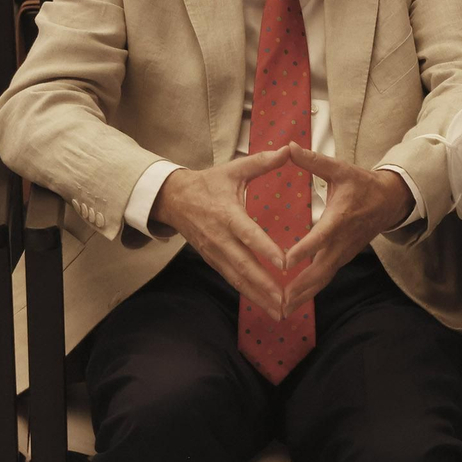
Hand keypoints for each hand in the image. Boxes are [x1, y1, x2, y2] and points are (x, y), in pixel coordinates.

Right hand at [151, 147, 293, 319]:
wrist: (172, 199)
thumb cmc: (208, 183)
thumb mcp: (233, 169)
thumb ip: (261, 162)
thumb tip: (289, 150)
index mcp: (227, 214)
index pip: (249, 235)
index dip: (266, 250)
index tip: (285, 263)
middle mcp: (220, 238)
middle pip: (244, 266)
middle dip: (265, 286)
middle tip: (285, 301)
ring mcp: (214, 252)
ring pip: (237, 278)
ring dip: (258, 296)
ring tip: (279, 311)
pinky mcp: (212, 259)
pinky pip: (231, 279)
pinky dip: (247, 292)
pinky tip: (264, 303)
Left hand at [280, 144, 415, 314]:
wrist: (389, 201)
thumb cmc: (362, 184)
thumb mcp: (340, 169)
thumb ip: (314, 161)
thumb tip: (289, 147)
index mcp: (339, 219)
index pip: (319, 238)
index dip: (302, 251)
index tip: (284, 262)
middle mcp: (341, 241)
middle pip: (320, 269)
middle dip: (299, 286)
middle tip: (278, 301)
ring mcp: (343, 253)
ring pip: (322, 278)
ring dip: (303, 295)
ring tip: (281, 310)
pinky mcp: (343, 258)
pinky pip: (325, 277)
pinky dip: (310, 291)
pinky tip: (294, 301)